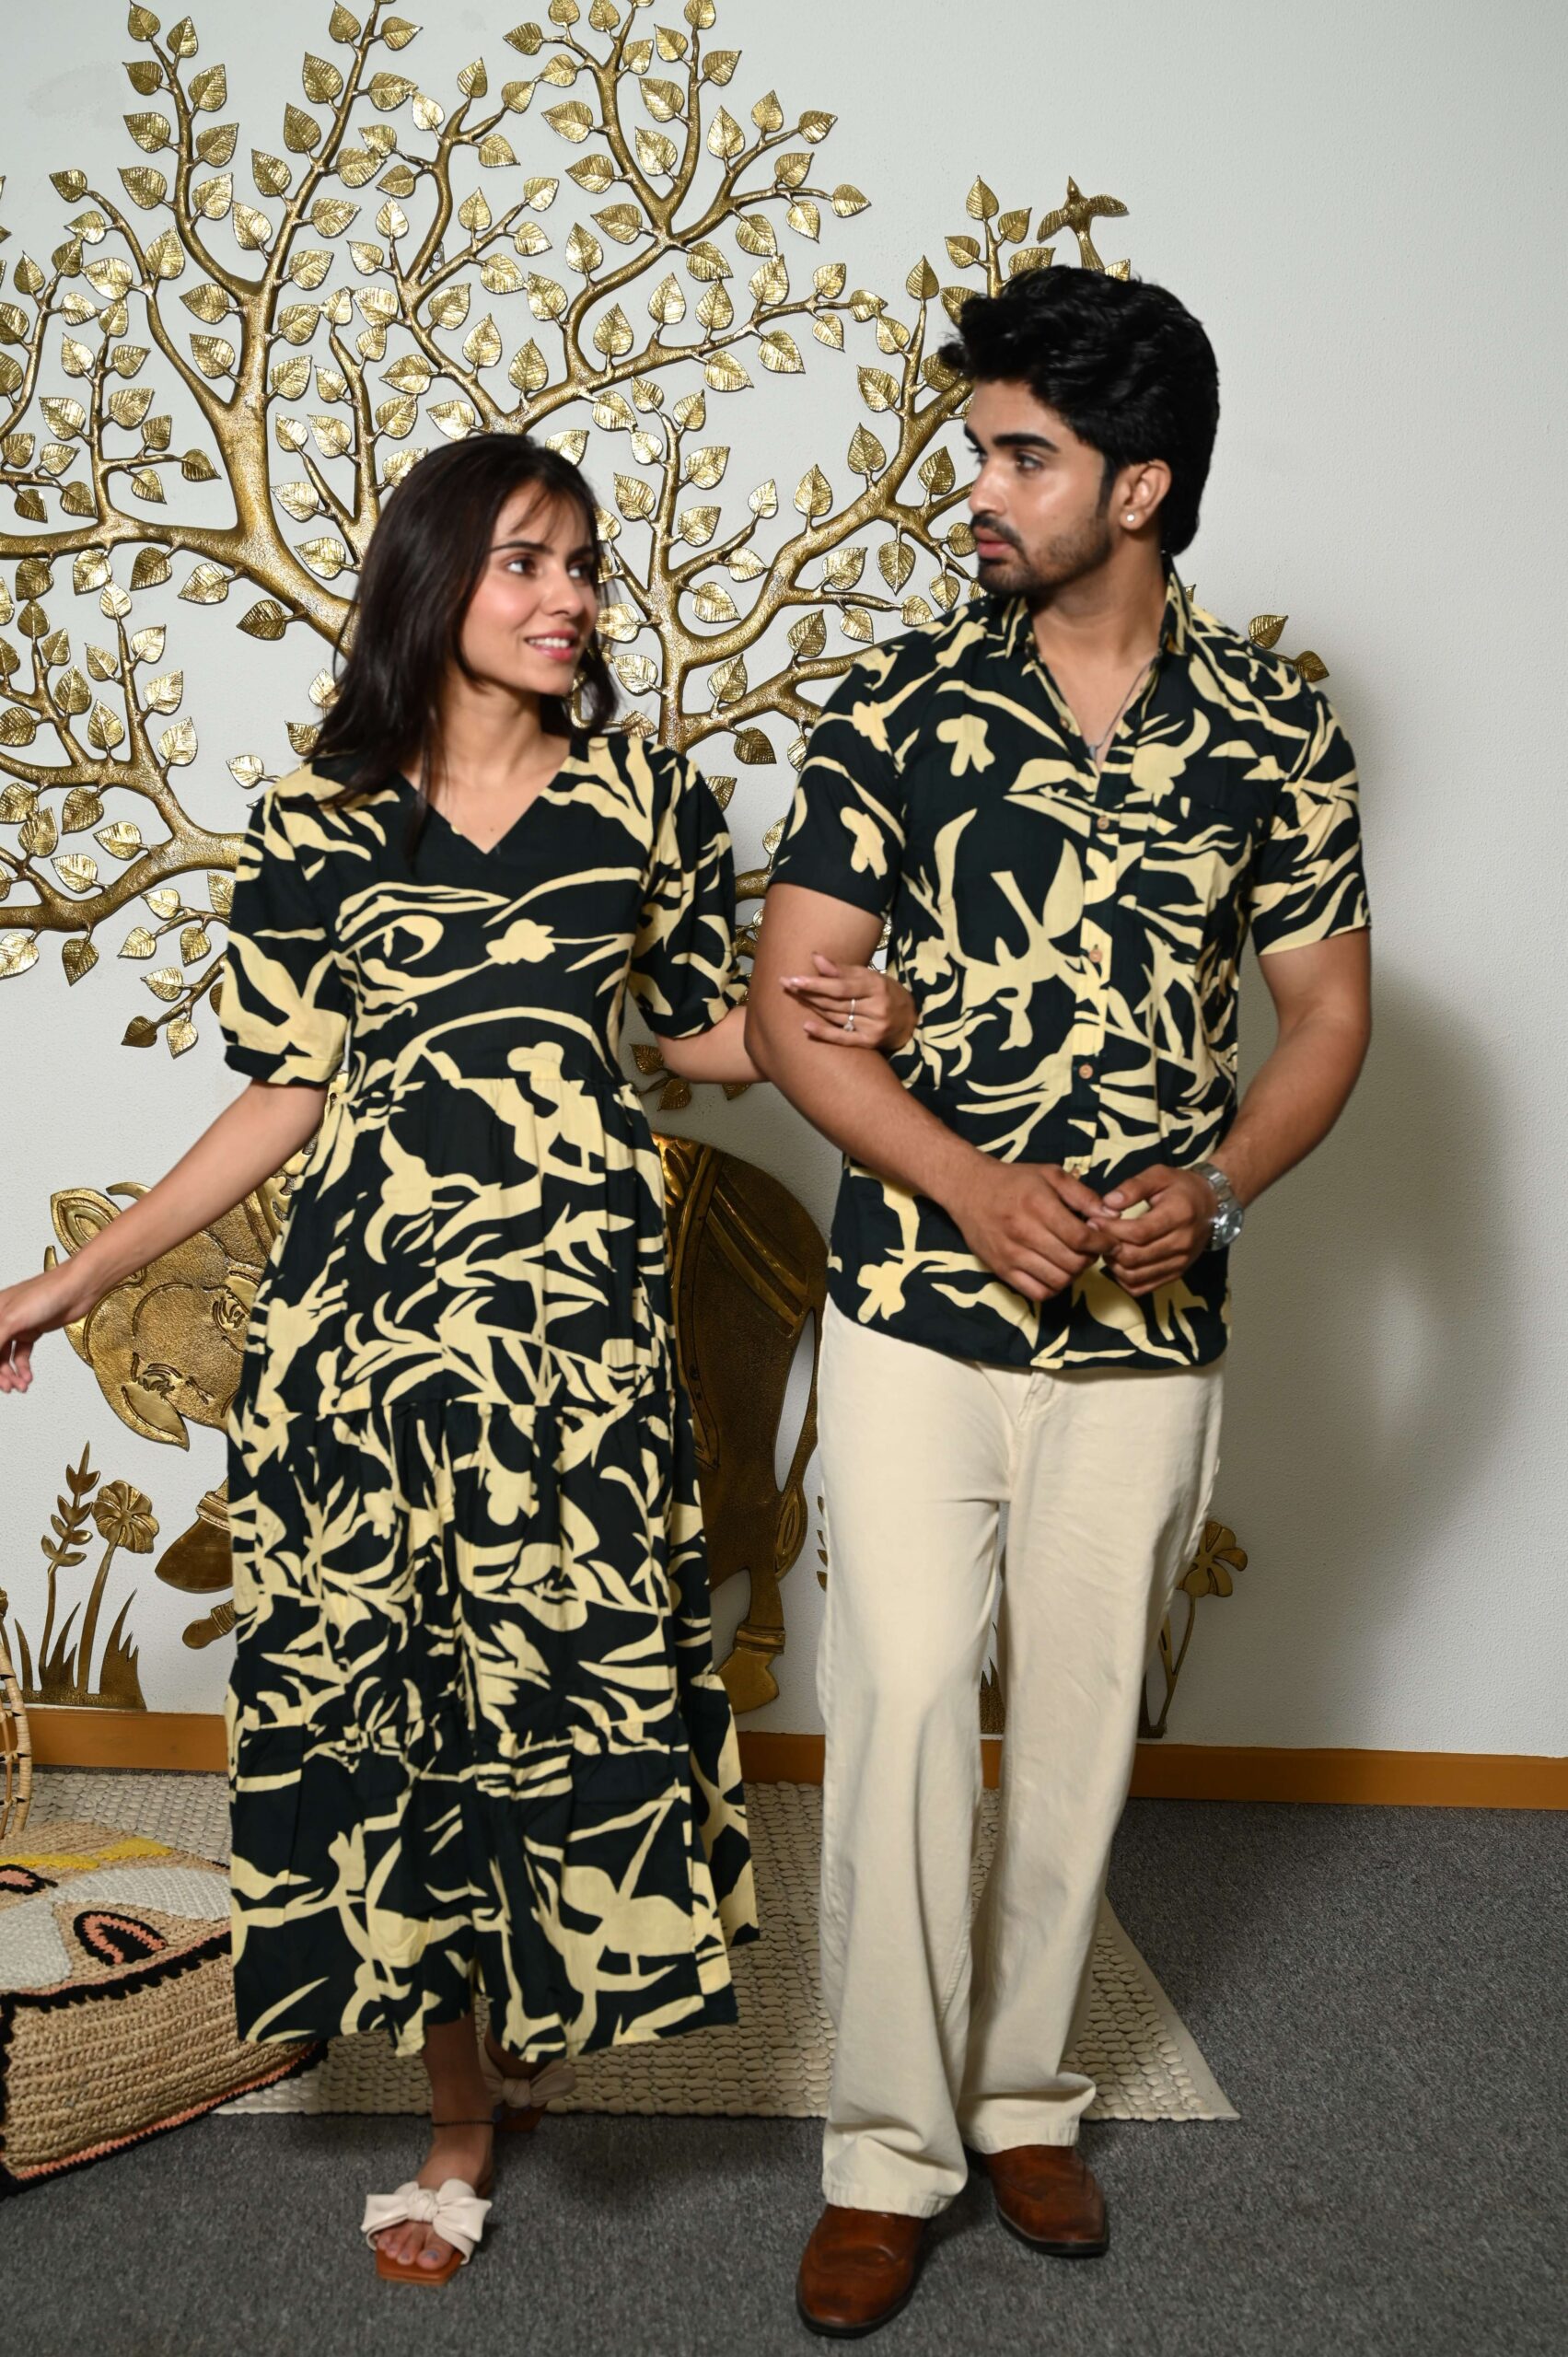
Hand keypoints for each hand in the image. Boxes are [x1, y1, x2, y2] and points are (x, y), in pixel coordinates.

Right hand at [0, 1261, 97, 1394]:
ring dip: (13, 1373)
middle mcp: (2, 1318)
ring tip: (21, 1386)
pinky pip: (22, 1354)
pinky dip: (24, 1367)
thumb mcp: (12, 1318)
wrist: (77, 1290)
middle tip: (8, 1387)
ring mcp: (18, 1325)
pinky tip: (28, 1377)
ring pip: (8, 1356)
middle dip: (1, 1372)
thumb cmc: (46, 1293)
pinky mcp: (33, 1331)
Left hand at [781, 954, 915, 1054]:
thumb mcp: (869, 975)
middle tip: (785, 984)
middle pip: (835, 1001)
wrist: (910, 1020)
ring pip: (835, 1016)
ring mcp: (873, 1028)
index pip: (841, 986)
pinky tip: (805, 1027)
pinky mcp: (869, 1043)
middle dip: (808, 992)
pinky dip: (823, 1033)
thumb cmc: (885, 992)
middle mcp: (876, 1008)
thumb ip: (841, 969)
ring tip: (792, 996)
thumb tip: (814, 957)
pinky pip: (842, 1038)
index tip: (793, 978)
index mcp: (877, 985)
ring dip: (812, 1006)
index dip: (816, 983)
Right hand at [944, 1159, 1104, 1302]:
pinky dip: (1054, 1288)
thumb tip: (1112, 1214)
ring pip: (1058, 1281)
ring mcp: (1010, 1255)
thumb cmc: (1014, 1181)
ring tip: (1074, 1260)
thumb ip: (1083, 1195)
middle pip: (1072, 1262)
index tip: (1111, 1242)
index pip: (1080, 1238)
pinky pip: (1037, 1293)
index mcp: (1037, 1206)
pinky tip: (1056, 1272)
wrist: (969, 1190)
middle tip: (1091, 1250)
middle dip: (1090, 1259)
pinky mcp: (1001, 1270)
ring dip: (1074, 1274)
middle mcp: (1023, 1233)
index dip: (1103, 1244)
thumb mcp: (1051, 1175)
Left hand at [1091, 1165, 1215, 1296]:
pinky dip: (1124, 1279)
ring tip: (1107, 1246)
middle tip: (1097, 1234)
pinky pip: (1142, 1287)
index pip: (1139, 1233)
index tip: (1095, 1221)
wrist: (1211, 1205)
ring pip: (1135, 1276)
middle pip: (1135, 1257)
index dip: (1112, 1230)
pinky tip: (1119, 1261)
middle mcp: (1182, 1243)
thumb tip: (1108, 1203)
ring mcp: (1180, 1262)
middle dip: (1109, 1247)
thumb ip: (1133, 1186)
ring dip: (1114, 1264)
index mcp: (1179, 1215)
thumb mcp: (1159, 1175)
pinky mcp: (1176, 1274)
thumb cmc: (1181, 1187)